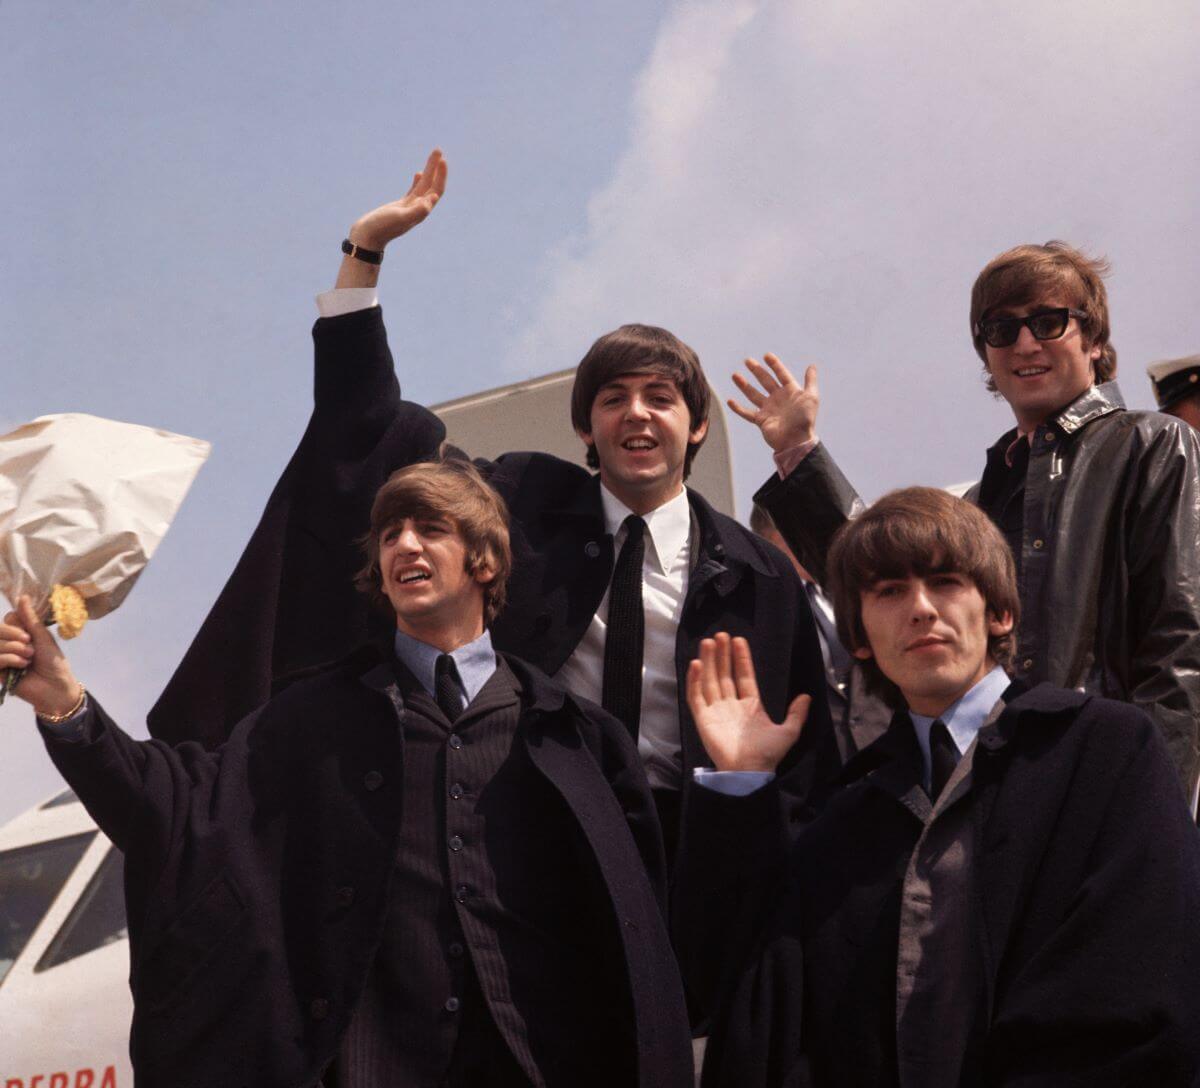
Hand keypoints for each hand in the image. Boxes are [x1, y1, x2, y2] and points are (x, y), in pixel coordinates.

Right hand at [0, 596, 82, 718]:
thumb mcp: (43, 638)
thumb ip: (30, 619)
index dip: (15, 624)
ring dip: (14, 649)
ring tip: (29, 659)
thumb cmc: (54, 662)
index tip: (29, 634)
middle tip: (30, 647)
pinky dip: (9, 660)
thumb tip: (23, 596)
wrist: (55, 687)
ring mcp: (3, 657)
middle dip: (14, 636)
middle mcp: (10, 643)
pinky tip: (22, 666)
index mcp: (22, 633)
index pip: (9, 619)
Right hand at [347, 148, 448, 251]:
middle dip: (436, 168)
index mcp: (421, 211)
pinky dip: (418, 181)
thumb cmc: (381, 228)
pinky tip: (418, 174)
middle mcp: (418, 209)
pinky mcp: (401, 207)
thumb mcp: (400, 218)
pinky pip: (414, 191)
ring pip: (423, 186)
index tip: (442, 159)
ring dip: (429, 171)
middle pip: (432, 186)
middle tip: (438, 150)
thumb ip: (415, 211)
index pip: (436, 190)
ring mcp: (409, 208)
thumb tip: (430, 202)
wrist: (367, 238)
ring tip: (434, 156)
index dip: (440, 175)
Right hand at [686, 633, 808, 772]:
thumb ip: (797, 714)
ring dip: (708, 661)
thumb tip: (806, 696)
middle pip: (724, 674)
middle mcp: (730, 705)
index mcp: (750, 705)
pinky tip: (696, 664)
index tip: (738, 640)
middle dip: (722, 654)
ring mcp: (715, 710)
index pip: (743, 676)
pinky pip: (696, 696)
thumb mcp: (788, 732)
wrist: (749, 771)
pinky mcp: (702, 718)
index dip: (741, 658)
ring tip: (708, 642)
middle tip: (720, 635)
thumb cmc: (767, 754)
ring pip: (710, 680)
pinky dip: (694, 680)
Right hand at [727, 354, 819, 451]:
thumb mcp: (811, 397)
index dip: (774, 365)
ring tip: (735, 375)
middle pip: (765, 381)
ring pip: (753, 394)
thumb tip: (812, 366)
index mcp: (790, 391)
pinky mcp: (761, 420)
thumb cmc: (805, 419)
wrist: (796, 440)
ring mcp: (768, 409)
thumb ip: (810, 381)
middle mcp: (778, 398)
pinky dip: (738, 408)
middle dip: (756, 370)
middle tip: (747, 360)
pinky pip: (747, 413)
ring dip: (744, 385)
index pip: (781, 374)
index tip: (766, 355)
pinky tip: (730, 401)